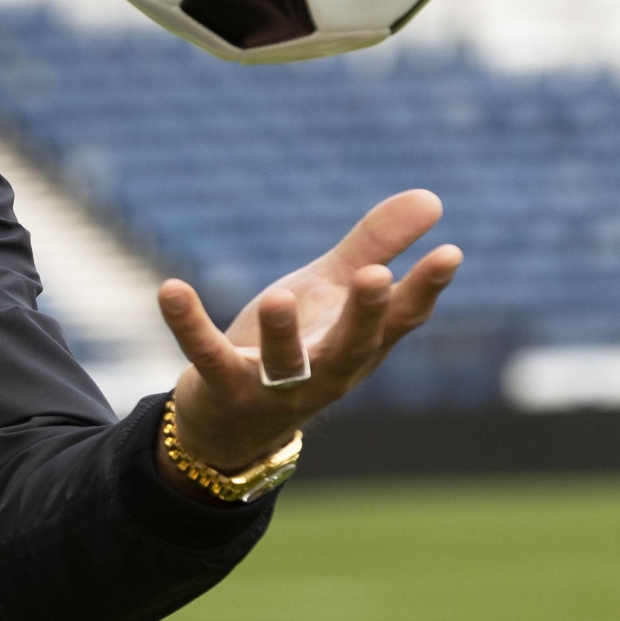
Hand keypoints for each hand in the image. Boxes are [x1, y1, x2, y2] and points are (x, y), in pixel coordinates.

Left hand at [157, 189, 463, 475]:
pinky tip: (169, 288)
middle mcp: (325, 371)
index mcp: (359, 346)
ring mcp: (274, 387)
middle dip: (365, 314)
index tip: (450, 253)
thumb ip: (375, 246)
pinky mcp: (222, 387)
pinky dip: (188, 323)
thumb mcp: (333, 291)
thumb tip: (432, 198)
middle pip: (353, 346)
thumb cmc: (297, 345)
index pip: (401, 320)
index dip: (425, 289)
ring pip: (284, 363)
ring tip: (280, 297)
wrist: (232, 422)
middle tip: (376, 277)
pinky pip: (205, 355)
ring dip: (282, 333)